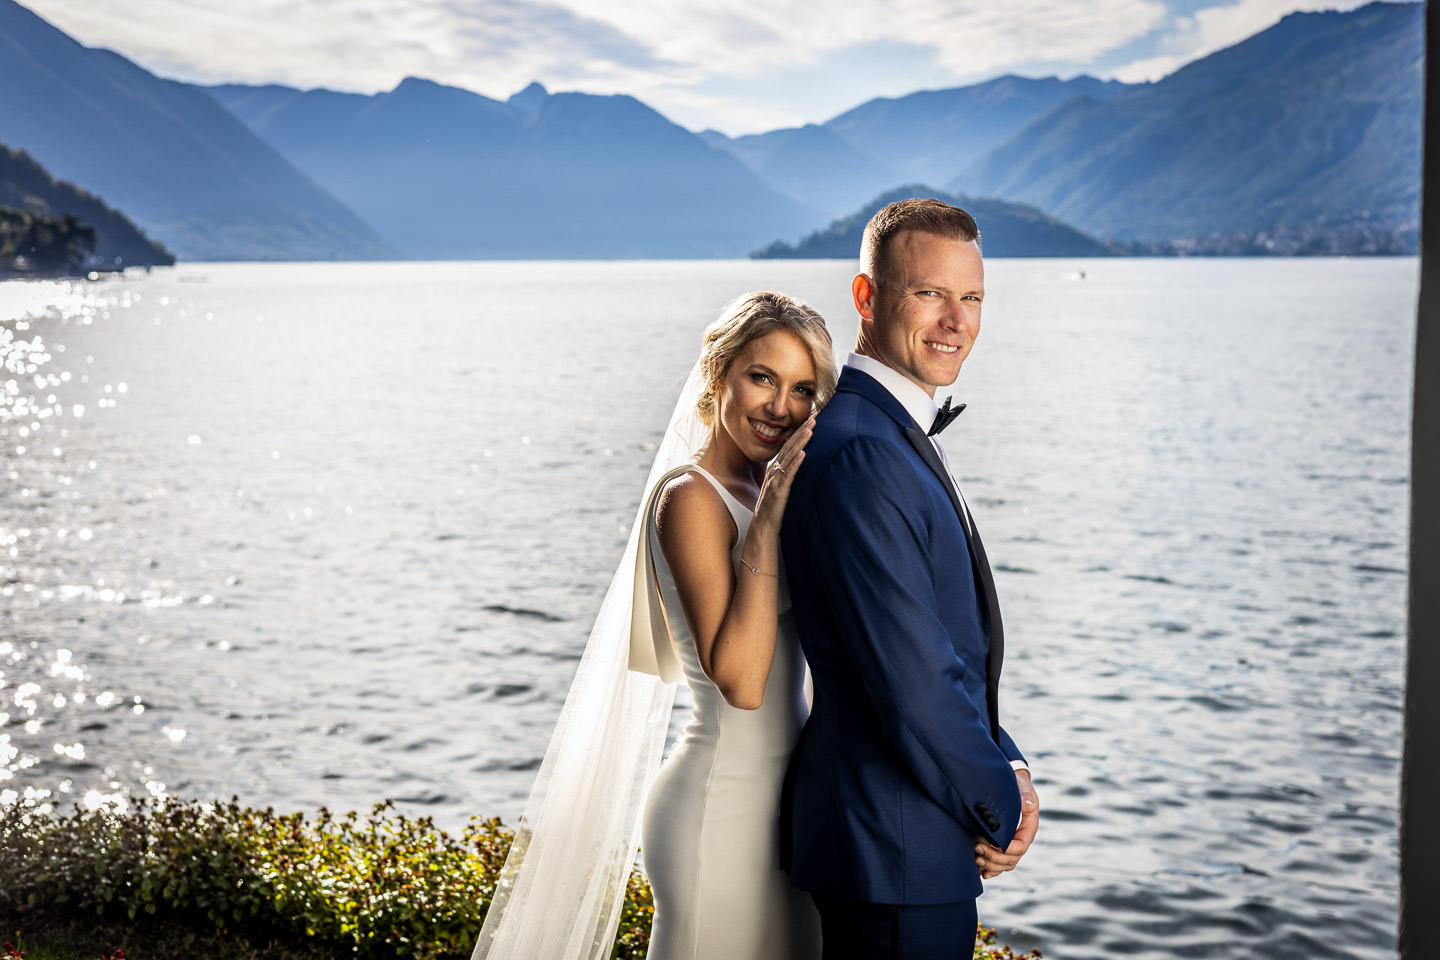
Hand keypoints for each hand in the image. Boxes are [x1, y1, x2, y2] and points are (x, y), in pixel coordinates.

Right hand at [751, 417, 813, 533]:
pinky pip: (788, 474)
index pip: (788, 447)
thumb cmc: (773, 508)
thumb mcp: (781, 488)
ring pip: (789, 457)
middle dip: (801, 432)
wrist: (763, 527)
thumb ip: (787, 476)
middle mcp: (775, 471)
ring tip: (810, 430)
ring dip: (800, 442)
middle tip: (813, 418)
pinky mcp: (779, 491)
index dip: (798, 433)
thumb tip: (798, 468)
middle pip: (789, 447)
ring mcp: (776, 480)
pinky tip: (803, 454)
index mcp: (775, 469)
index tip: (809, 421)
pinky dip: (796, 463)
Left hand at [976, 770, 1038, 878]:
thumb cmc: (1017, 786)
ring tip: (976, 857)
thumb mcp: (1023, 788)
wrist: (1011, 785)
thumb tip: (1028, 805)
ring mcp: (1011, 844)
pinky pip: (998, 864)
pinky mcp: (1001, 846)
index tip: (991, 842)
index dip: (1006, 849)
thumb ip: (1025, 796)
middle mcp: (1020, 839)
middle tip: (977, 848)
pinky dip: (990, 869)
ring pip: (1005, 864)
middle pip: (1012, 859)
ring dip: (991, 865)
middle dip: (994, 858)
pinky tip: (980, 870)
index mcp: (1028, 829)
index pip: (1020, 846)